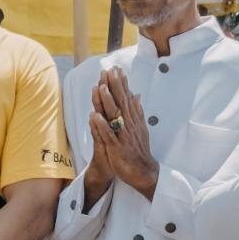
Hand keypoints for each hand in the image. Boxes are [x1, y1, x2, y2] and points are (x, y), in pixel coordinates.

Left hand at [87, 70, 158, 199]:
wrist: (143, 171)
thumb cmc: (138, 149)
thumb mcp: (139, 127)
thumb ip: (137, 111)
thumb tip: (136, 95)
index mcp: (132, 119)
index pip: (126, 98)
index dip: (121, 83)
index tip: (116, 69)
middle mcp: (128, 124)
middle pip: (120, 102)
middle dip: (114, 86)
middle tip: (109, 70)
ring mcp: (122, 135)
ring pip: (114, 116)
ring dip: (107, 102)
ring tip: (101, 87)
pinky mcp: (117, 147)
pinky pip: (108, 135)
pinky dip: (102, 126)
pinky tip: (95, 116)